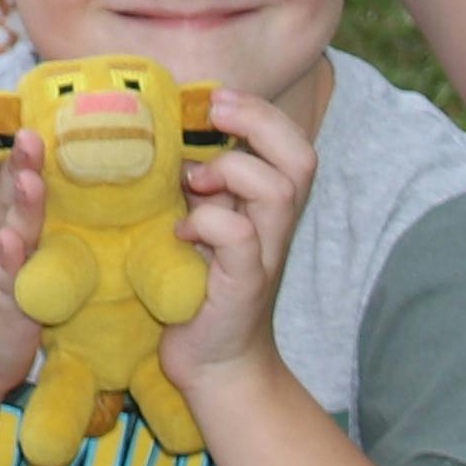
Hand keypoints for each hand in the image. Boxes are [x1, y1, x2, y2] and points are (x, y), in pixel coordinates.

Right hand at [0, 124, 53, 397]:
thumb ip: (9, 206)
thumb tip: (40, 164)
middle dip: (12, 167)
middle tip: (28, 137)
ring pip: (8, 234)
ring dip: (19, 207)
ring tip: (29, 180)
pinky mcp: (9, 308)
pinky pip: (10, 281)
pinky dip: (9, 262)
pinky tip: (11, 243)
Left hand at [160, 84, 319, 397]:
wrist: (214, 364)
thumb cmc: (197, 290)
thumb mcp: (199, 226)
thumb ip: (199, 188)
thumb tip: (165, 136)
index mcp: (265, 206)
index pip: (291, 143)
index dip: (260, 113)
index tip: (214, 100)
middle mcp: (275, 227)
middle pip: (301, 158)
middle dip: (259, 122)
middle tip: (215, 113)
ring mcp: (264, 257)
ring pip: (278, 191)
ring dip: (233, 172)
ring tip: (195, 182)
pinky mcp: (244, 286)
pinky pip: (239, 238)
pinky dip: (207, 223)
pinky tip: (180, 234)